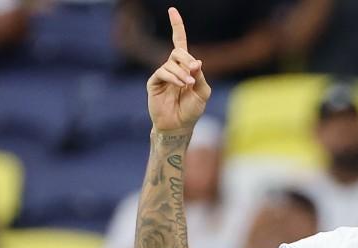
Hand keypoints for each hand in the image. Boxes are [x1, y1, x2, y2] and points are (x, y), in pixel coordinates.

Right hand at [147, 7, 211, 132]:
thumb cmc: (192, 110)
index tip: (172, 10)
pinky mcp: (154, 82)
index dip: (177, 26)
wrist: (179, 126)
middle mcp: (172, 68)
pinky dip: (174, 77)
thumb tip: (196, 61)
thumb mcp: (203, 92)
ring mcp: (162, 74)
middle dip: (187, 58)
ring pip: (171, 63)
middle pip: (178, 51)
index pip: (179, 42)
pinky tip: (181, 85)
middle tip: (195, 70)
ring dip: (182, 73)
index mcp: (185, 67)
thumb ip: (200, 76)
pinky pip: (163, 72)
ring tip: (188, 85)